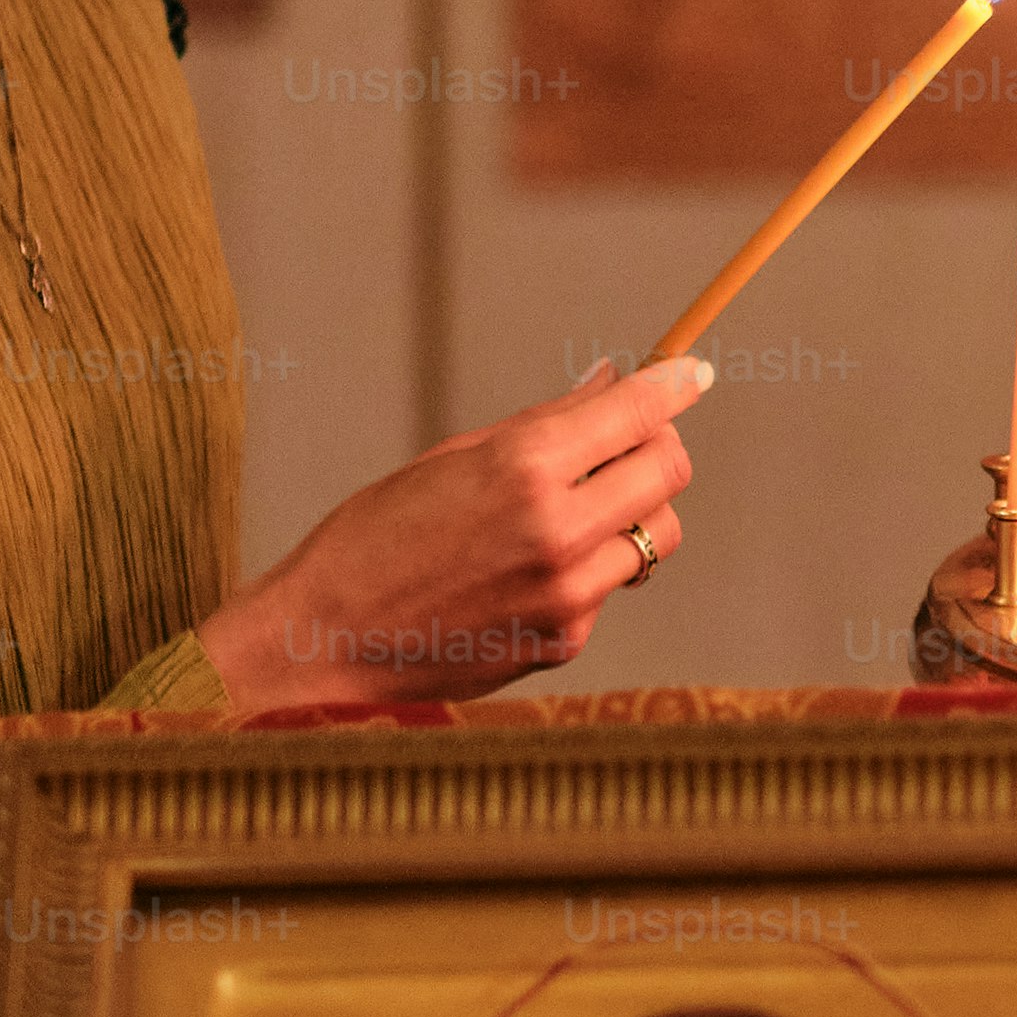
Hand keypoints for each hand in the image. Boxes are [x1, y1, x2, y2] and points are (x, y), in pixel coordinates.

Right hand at [205, 356, 709, 712]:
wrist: (325, 641)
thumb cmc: (375, 538)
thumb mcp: (451, 459)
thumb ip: (543, 424)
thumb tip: (609, 382)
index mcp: (522, 467)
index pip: (635, 414)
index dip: (672, 387)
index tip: (691, 374)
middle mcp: (557, 529)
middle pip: (669, 471)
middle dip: (658, 448)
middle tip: (627, 444)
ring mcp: (568, 593)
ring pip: (658, 534)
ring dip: (633, 512)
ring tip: (575, 511)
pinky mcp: (566, 640)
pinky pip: (610, 586)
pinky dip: (590, 568)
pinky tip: (528, 572)